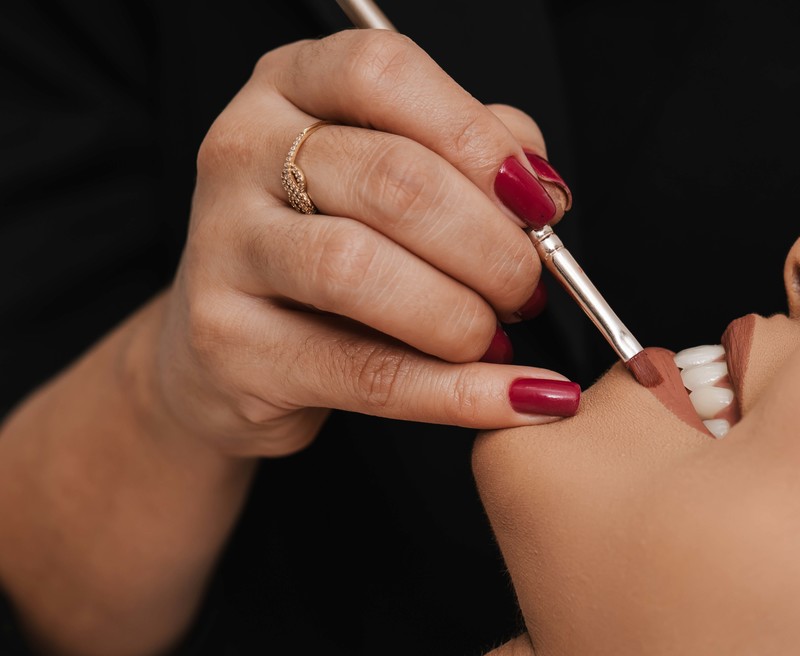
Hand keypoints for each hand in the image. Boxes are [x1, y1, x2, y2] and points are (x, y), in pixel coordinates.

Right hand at [152, 29, 576, 455]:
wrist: (230, 351)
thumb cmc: (331, 245)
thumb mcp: (394, 173)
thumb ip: (469, 155)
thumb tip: (540, 186)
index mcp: (289, 86)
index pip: (385, 74)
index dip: (478, 140)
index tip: (539, 205)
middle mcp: (242, 151)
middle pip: (392, 180)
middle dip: (490, 246)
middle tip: (527, 288)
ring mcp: (224, 247)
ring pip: (360, 271)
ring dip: (462, 315)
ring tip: (496, 336)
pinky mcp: (228, 344)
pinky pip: (364, 373)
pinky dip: (458, 393)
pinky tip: (520, 400)